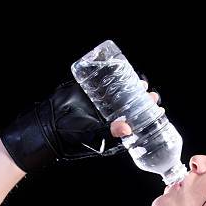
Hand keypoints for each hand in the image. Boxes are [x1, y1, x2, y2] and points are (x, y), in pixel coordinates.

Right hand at [0, 77, 160, 173]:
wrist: (47, 125)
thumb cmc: (70, 135)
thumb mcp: (92, 134)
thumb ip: (108, 131)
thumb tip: (127, 129)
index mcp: (112, 127)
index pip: (134, 120)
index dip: (146, 115)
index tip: (157, 108)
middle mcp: (107, 114)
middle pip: (129, 104)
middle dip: (141, 99)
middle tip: (150, 94)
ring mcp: (98, 101)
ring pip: (119, 91)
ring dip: (130, 86)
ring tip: (141, 82)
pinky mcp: (88, 90)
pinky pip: (102, 81)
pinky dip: (111, 75)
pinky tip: (121, 69)